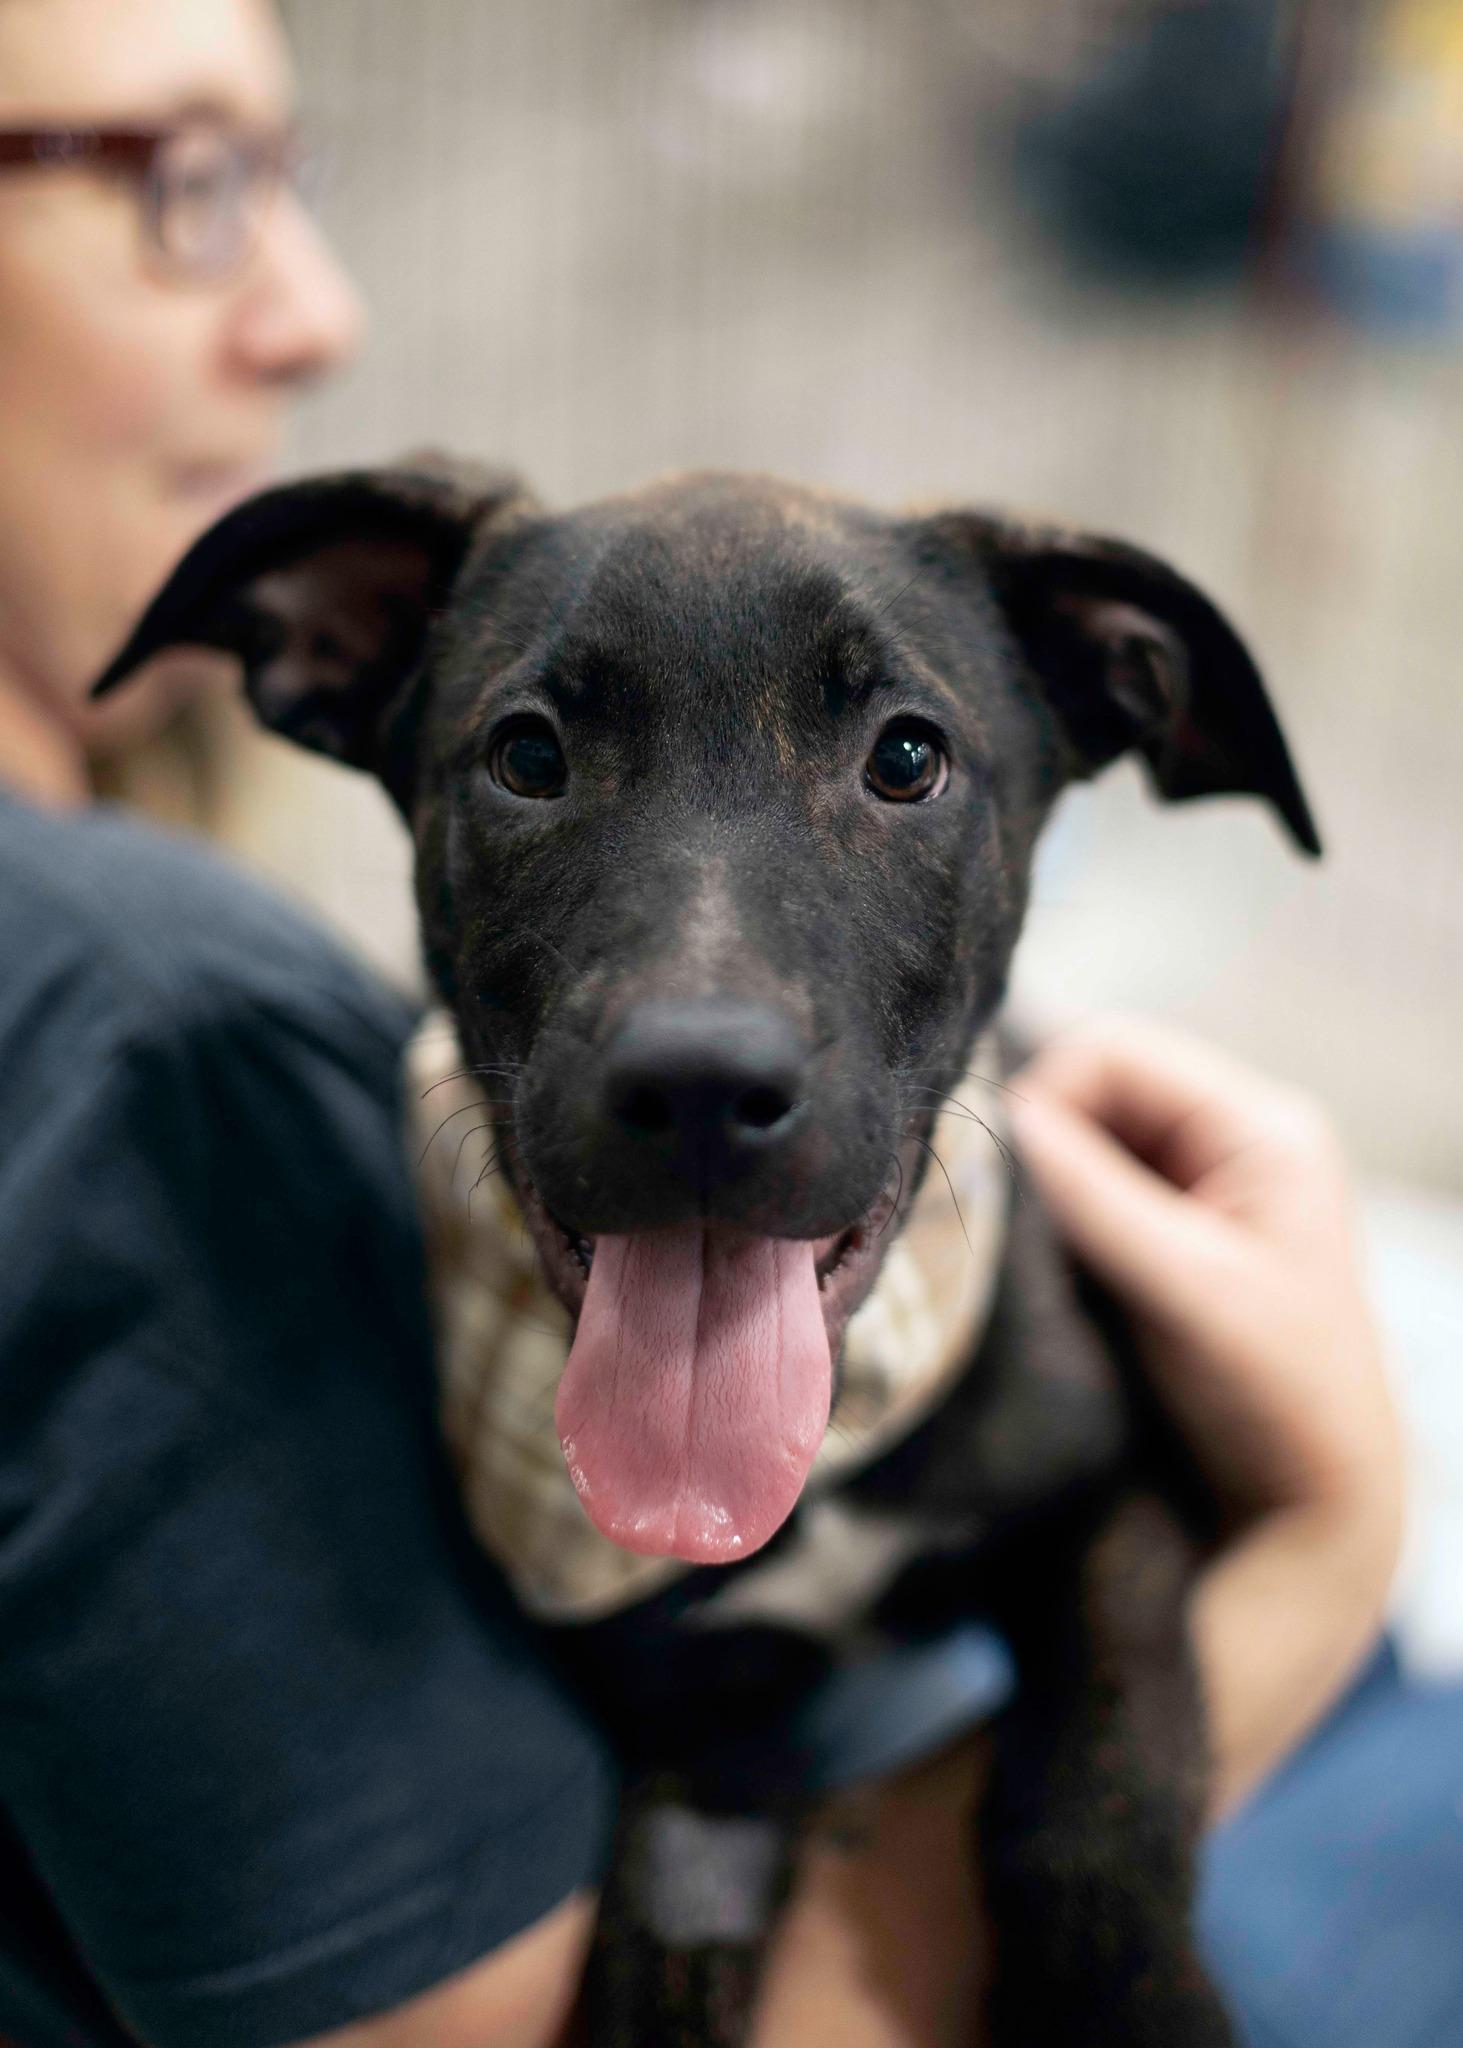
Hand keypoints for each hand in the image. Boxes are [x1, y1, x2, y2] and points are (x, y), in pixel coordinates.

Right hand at [1008, 1015, 1404, 1814]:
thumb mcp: (1189, 1288)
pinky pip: (1077, 1196)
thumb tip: (1004, 1117)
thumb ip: (1096, 1194)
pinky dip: (1047, 1226)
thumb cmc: (1276, 1399)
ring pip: (1074, 1145)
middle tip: (1003, 1224)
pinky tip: (1040, 1275)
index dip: (1044, 1100)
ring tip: (1023, 1257)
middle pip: (1090, 1091)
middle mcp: (1230, 1142)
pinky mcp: (1160, 1239)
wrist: (1307, 1513)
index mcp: (1262, 1129)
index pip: (1112, 1053)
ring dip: (1039, 1192)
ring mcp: (1194, 1191)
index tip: (1004, 1183)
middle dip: (1037, 1148)